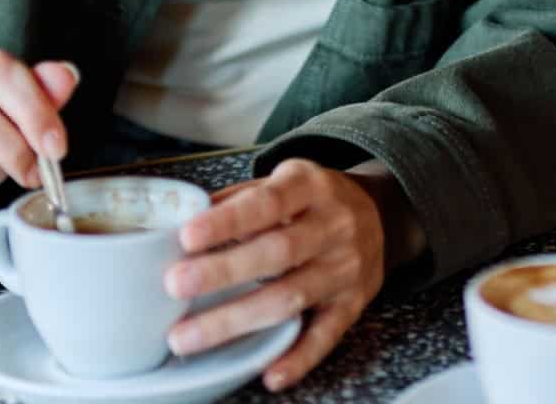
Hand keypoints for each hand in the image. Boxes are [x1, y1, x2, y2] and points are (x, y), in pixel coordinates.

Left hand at [163, 159, 411, 391]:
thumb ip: (239, 199)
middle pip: (278, 252)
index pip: (267, 202)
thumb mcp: (283, 181)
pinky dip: (298, 358)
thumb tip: (181, 219)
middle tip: (176, 285)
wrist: (380, 216)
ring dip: (238, 319)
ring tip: (188, 336)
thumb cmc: (314, 201)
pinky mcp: (353, 304)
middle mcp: (334, 225)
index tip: (187, 236)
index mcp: (310, 186)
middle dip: (224, 271)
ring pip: (292, 297)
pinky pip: (326, 335)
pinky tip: (268, 374)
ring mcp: (346, 268)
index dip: (228, 221)